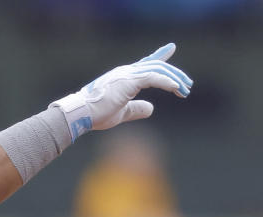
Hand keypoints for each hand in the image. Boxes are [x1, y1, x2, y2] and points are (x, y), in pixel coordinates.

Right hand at [53, 43, 191, 141]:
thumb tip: (151, 109)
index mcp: (124, 77)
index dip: (160, 55)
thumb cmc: (96, 115)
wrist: (82, 113)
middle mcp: (127, 72)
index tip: (171, 48)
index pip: (145, 64)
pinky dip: (166, 82)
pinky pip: (153, 77)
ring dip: (174, 79)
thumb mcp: (121, 113)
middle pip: (156, 66)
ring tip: (185, 90)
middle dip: (174, 74)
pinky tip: (176, 88)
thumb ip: (136, 109)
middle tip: (187, 84)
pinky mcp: (130, 81)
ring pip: (158, 70)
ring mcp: (128, 74)